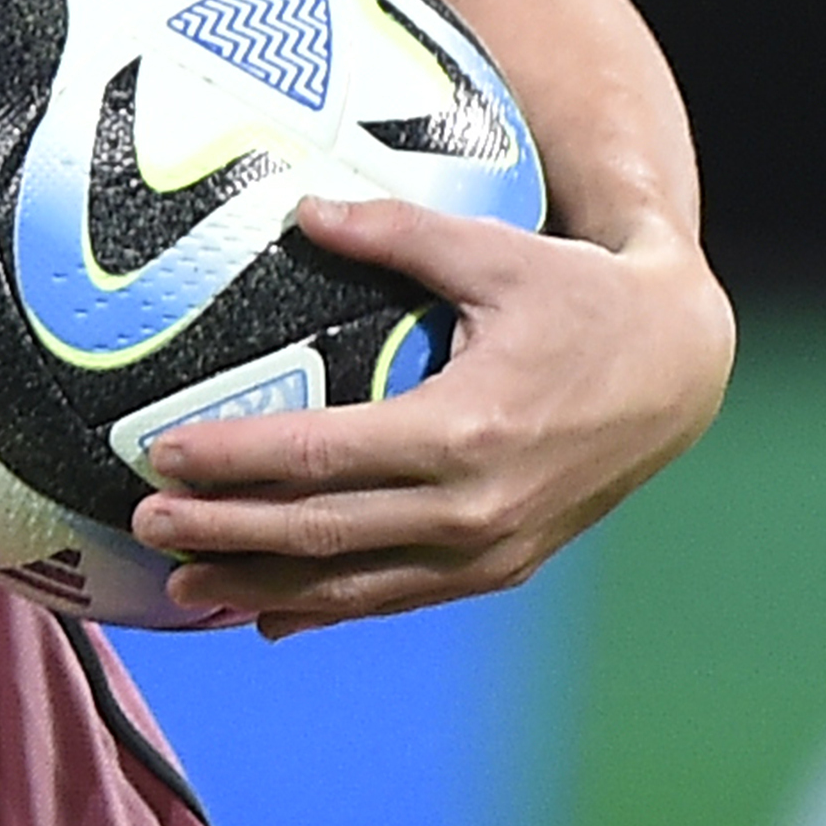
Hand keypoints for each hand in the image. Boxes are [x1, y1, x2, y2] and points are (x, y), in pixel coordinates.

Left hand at [131, 193, 733, 634]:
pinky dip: (330, 608)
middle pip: (324, 531)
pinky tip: (265, 616)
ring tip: (178, 585)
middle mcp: (475, 506)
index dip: (237, 459)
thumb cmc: (582, 296)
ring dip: (263, 587)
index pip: (322, 454)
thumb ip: (392, 231)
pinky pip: (400, 597)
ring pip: (356, 583)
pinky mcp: (504, 567)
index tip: (161, 454)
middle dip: (226, 533)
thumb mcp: (495, 253)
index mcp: (465, 430)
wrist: (683, 371)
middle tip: (142, 523)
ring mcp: (492, 548)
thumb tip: (297, 209)